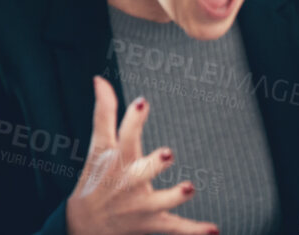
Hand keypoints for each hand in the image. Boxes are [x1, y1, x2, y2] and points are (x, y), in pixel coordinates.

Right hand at [66, 79, 214, 234]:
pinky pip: (175, 227)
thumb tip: (100, 79)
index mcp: (116, 159)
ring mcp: (141, 204)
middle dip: (153, 164)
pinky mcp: (152, 222)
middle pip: (141, 171)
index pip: (123, 137)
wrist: (85, 225)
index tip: (143, 103)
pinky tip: (213, 230)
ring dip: (174, 196)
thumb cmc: (96, 178)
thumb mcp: (97, 146)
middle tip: (167, 153)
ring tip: (189, 187)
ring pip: (160, 201)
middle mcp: (128, 181)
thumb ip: (104, 111)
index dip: (133, 120)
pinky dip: (194, 230)